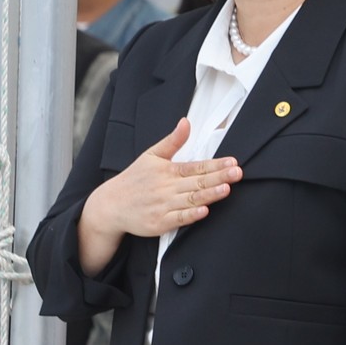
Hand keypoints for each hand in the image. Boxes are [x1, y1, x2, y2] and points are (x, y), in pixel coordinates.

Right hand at [77, 118, 239, 272]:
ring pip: (191, 199)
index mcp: (168, 170)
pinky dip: (190, 215)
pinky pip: (178, 219)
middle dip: (219, 177)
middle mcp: (167, 187)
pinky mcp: (159, 222)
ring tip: (226, 188)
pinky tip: (203, 211)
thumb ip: (173, 141)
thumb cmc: (134, 180)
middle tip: (237, 172)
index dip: (216, 165)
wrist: (109, 205)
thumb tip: (186, 121)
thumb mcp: (151, 156)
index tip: (233, 162)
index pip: (196, 166)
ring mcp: (163, 205)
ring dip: (209, 195)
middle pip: (197, 182)